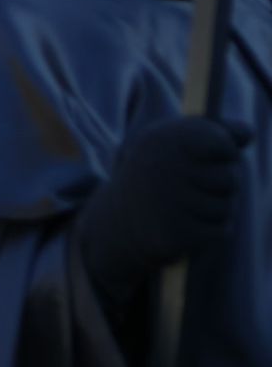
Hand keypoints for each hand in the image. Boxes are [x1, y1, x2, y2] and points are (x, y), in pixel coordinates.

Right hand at [77, 117, 248, 306]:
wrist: (119, 220)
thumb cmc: (159, 175)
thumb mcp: (177, 144)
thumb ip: (217, 132)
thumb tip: (246, 133)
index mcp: (164, 139)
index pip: (225, 145)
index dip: (225, 154)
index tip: (210, 156)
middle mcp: (163, 168)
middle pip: (231, 179)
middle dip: (221, 187)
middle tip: (190, 187)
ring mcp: (167, 201)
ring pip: (226, 207)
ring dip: (214, 211)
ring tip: (185, 207)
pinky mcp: (173, 234)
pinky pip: (221, 231)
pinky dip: (210, 232)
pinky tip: (185, 226)